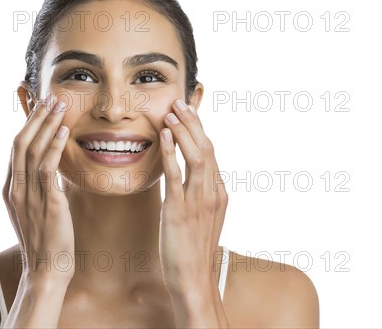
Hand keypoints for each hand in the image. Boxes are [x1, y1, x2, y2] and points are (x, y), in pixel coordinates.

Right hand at [2, 93, 74, 283]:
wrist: (46, 270)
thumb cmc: (45, 240)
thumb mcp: (33, 210)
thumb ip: (35, 187)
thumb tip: (46, 168)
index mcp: (10, 189)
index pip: (16, 149)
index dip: (28, 125)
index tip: (41, 108)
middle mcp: (15, 189)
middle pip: (20, 142)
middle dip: (36, 117)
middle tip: (50, 97)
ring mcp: (28, 195)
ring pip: (32, 150)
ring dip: (46, 124)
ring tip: (59, 105)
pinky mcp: (46, 203)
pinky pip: (47, 168)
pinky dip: (54, 146)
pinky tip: (64, 131)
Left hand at [158, 99, 228, 293]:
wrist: (193, 278)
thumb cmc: (194, 249)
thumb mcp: (204, 217)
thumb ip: (201, 195)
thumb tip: (194, 178)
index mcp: (219, 193)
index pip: (211, 153)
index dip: (199, 130)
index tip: (188, 113)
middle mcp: (212, 193)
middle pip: (207, 148)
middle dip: (193, 122)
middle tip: (179, 103)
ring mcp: (198, 201)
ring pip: (196, 156)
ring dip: (183, 131)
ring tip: (171, 112)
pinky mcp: (180, 210)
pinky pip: (176, 174)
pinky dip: (171, 151)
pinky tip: (163, 135)